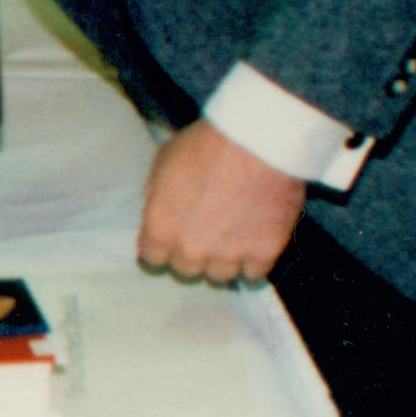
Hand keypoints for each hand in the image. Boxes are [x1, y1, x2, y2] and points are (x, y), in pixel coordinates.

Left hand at [136, 121, 306, 287]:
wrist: (258, 141)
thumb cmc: (206, 143)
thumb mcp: (163, 160)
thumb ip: (155, 194)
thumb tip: (156, 209)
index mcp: (160, 229)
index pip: (152, 257)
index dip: (163, 244)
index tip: (174, 232)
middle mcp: (191, 250)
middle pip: (186, 268)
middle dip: (193, 250)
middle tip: (207, 227)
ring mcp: (229, 255)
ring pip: (220, 275)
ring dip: (224, 258)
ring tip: (234, 232)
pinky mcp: (263, 254)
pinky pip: (254, 273)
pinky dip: (255, 259)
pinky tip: (256, 238)